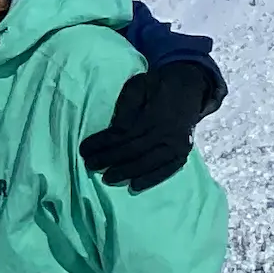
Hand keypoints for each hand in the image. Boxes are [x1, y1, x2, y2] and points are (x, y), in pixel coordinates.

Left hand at [80, 60, 215, 191]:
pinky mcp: (183, 152)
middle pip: (133, 151)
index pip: (123, 134)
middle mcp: (168, 132)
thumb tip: (117, 128)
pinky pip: (168, 169)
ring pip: (149, 163)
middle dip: (109, 160)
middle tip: (90, 165)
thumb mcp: (138, 86)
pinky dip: (152, 179)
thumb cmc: (156, 86)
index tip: (84, 149)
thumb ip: (127, 106)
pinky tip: (135, 186)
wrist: (189, 88)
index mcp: (155, 115)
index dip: (102, 143)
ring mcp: (178, 144)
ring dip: (126, 172)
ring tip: (106, 178)